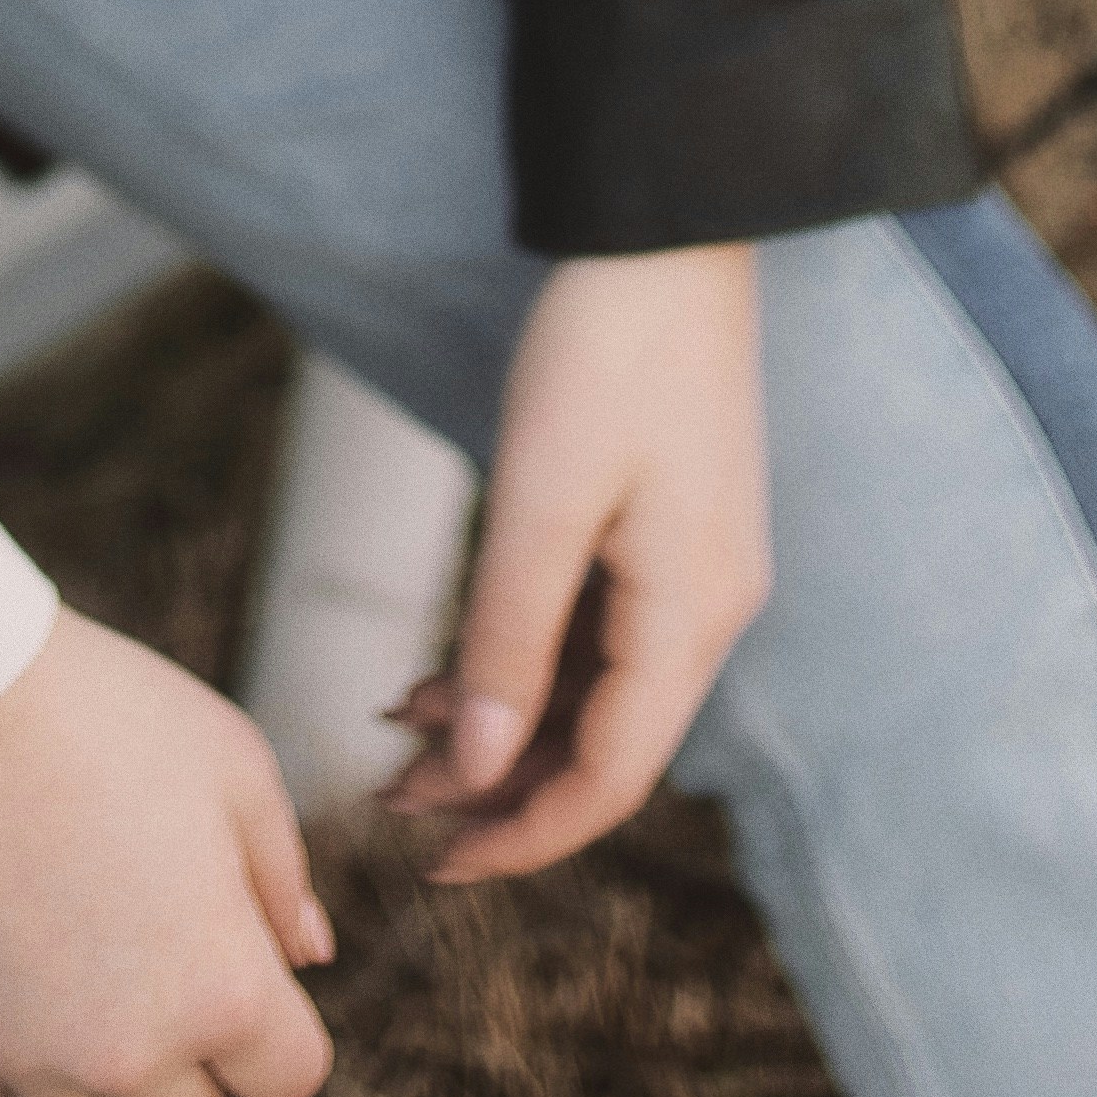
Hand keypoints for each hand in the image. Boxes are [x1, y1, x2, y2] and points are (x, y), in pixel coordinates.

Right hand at [0, 605, 336, 1096]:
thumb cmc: (104, 713)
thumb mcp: (235, 764)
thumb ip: (285, 877)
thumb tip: (308, 956)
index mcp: (223, 991)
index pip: (289, 1076)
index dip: (279, 1015)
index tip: (241, 947)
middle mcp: (129, 1056)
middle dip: (191, 1044)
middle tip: (153, 927)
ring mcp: (30, 1060)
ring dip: (100, 1051)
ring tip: (73, 922)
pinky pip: (1, 1088)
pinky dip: (12, 1039)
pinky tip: (6, 943)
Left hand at [385, 244, 767, 884]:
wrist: (667, 228)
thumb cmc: (605, 347)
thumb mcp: (541, 496)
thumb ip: (508, 638)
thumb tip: (471, 768)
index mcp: (693, 617)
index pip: (609, 779)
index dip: (521, 836)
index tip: (432, 868)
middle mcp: (710, 610)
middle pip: (601, 744)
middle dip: (494, 782)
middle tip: (386, 797)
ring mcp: (695, 569)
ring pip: (593, 691)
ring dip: (499, 719)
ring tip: (393, 728)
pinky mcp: (670, 529)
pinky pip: (598, 631)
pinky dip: (523, 657)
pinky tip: (443, 662)